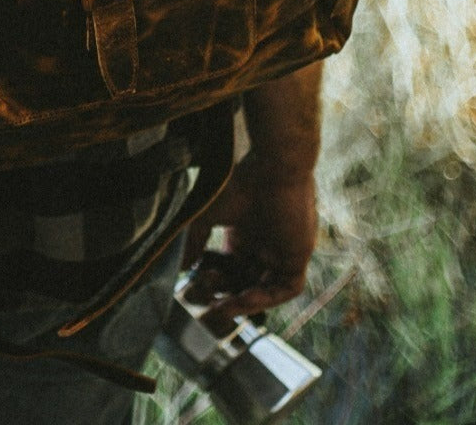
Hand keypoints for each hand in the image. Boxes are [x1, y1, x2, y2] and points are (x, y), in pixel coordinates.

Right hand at [180, 152, 317, 320]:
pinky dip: (266, 298)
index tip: (195, 284)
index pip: (229, 270)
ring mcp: (281, 253)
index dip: (212, 281)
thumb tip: (178, 267)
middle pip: (245, 284)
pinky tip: (244, 298)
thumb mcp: (207, 215)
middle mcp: (263, 247)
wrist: (272, 168)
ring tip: (223, 307)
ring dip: (245, 303)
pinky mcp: (297, 257)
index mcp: (243, 237)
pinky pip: (286, 288)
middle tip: (207, 305)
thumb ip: (192, 241)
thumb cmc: (239, 184)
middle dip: (226, 297)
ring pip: (264, 290)